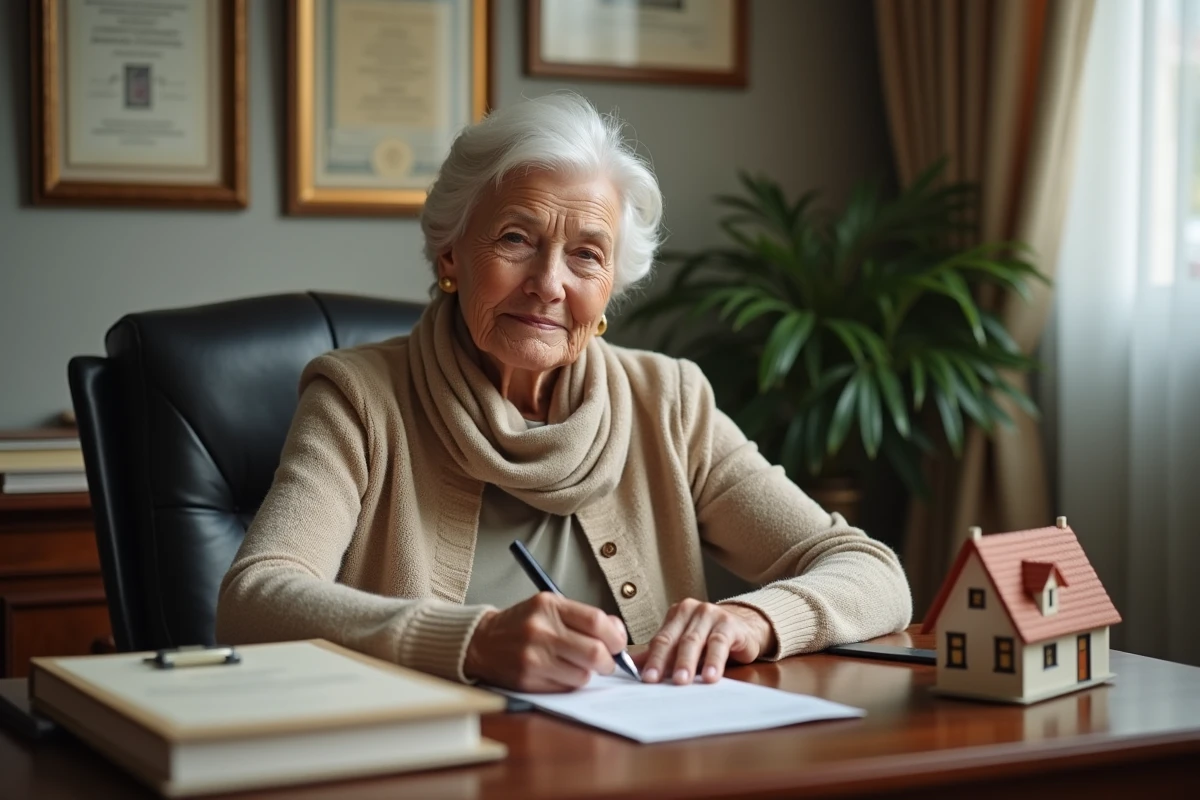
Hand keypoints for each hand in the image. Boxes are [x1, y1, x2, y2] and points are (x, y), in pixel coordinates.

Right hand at [464, 592, 627, 691]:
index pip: (597, 622)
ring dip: (588, 674)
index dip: (615, 636)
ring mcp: (534, 657)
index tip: (617, 644)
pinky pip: (566, 688)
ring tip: (578, 666)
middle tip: (605, 662)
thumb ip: (583, 617)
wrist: (482, 642)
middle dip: (608, 662)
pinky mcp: (528, 680)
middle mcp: (541, 630)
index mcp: (549, 606)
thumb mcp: (550, 608)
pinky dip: (571, 683)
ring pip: (583, 675)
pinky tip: (562, 673)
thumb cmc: (523, 624)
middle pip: (595, 652)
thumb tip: (618, 633)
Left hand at [633, 599, 775, 684]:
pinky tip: (711, 676)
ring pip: (695, 641)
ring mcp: (710, 615)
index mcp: (676, 615)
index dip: (652, 660)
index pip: (660, 640)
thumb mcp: (684, 645)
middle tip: (656, 682)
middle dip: (664, 662)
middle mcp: (691, 610)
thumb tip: (629, 667)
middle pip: (674, 640)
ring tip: (682, 682)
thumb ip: (660, 654)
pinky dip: (714, 661)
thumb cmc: (710, 639)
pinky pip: (719, 643)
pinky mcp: (729, 624)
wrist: (745, 628)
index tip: (645, 679)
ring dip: (688, 663)